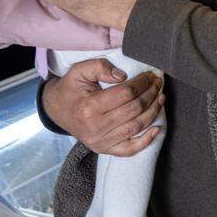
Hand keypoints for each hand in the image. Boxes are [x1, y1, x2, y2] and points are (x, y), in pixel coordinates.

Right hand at [41, 58, 165, 155]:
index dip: (142, 83)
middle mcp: (96, 127)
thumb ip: (100, 67)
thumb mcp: (79, 71)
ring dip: (153, 111)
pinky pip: (129, 150)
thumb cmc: (71, 88)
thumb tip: (123, 76)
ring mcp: (101, 141)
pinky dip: (146, 141)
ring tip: (160, 97)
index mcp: (90, 107)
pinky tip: (157, 128)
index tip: (150, 75)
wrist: (56, 109)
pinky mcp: (104, 149)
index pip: (126, 94)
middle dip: (151, 94)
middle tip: (158, 83)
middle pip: (134, 109)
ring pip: (136, 127)